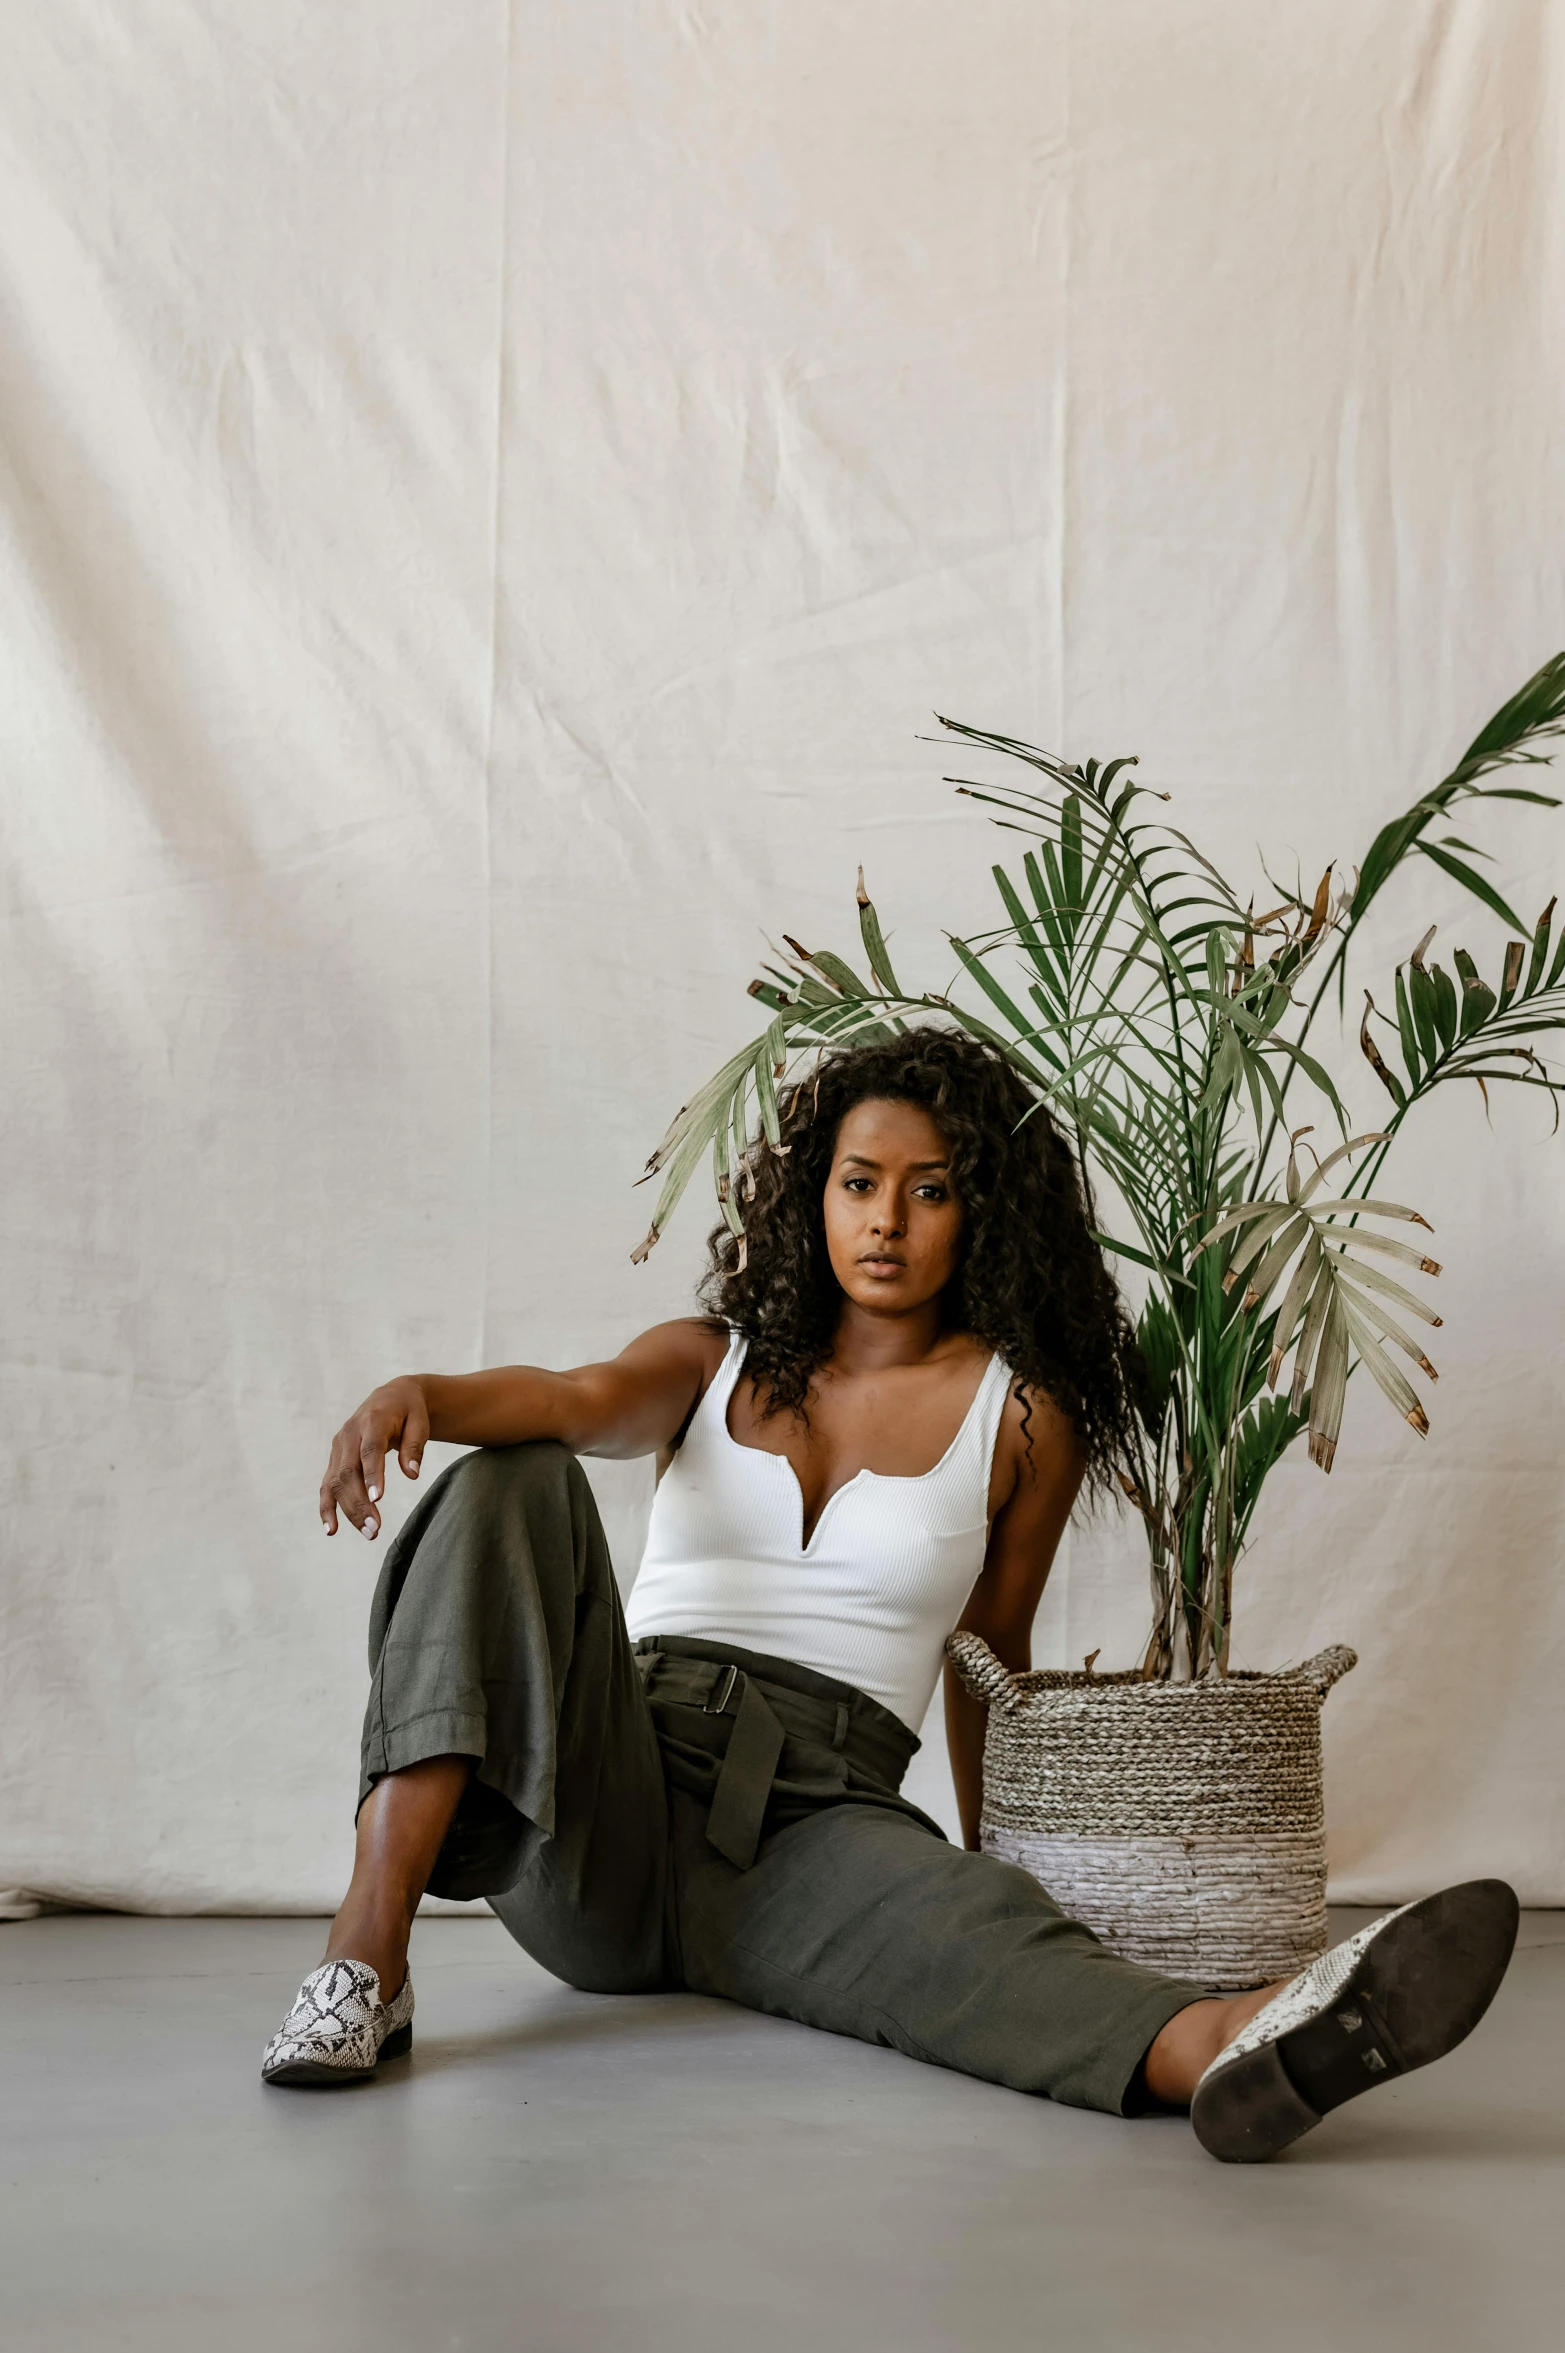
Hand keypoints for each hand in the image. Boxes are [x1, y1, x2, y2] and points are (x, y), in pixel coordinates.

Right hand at [320, 1378, 430, 1539]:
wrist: (391, 1397)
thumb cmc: (409, 1411)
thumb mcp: (419, 1422)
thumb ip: (414, 1446)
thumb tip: (413, 1474)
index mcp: (372, 1420)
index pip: (370, 1449)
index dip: (372, 1474)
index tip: (377, 1499)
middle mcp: (349, 1434)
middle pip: (349, 1472)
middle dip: (359, 1503)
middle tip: (375, 1530)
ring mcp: (338, 1447)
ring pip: (336, 1482)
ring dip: (348, 1511)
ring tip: (368, 1533)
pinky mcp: (334, 1458)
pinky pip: (327, 1485)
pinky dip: (327, 1507)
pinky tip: (332, 1529)